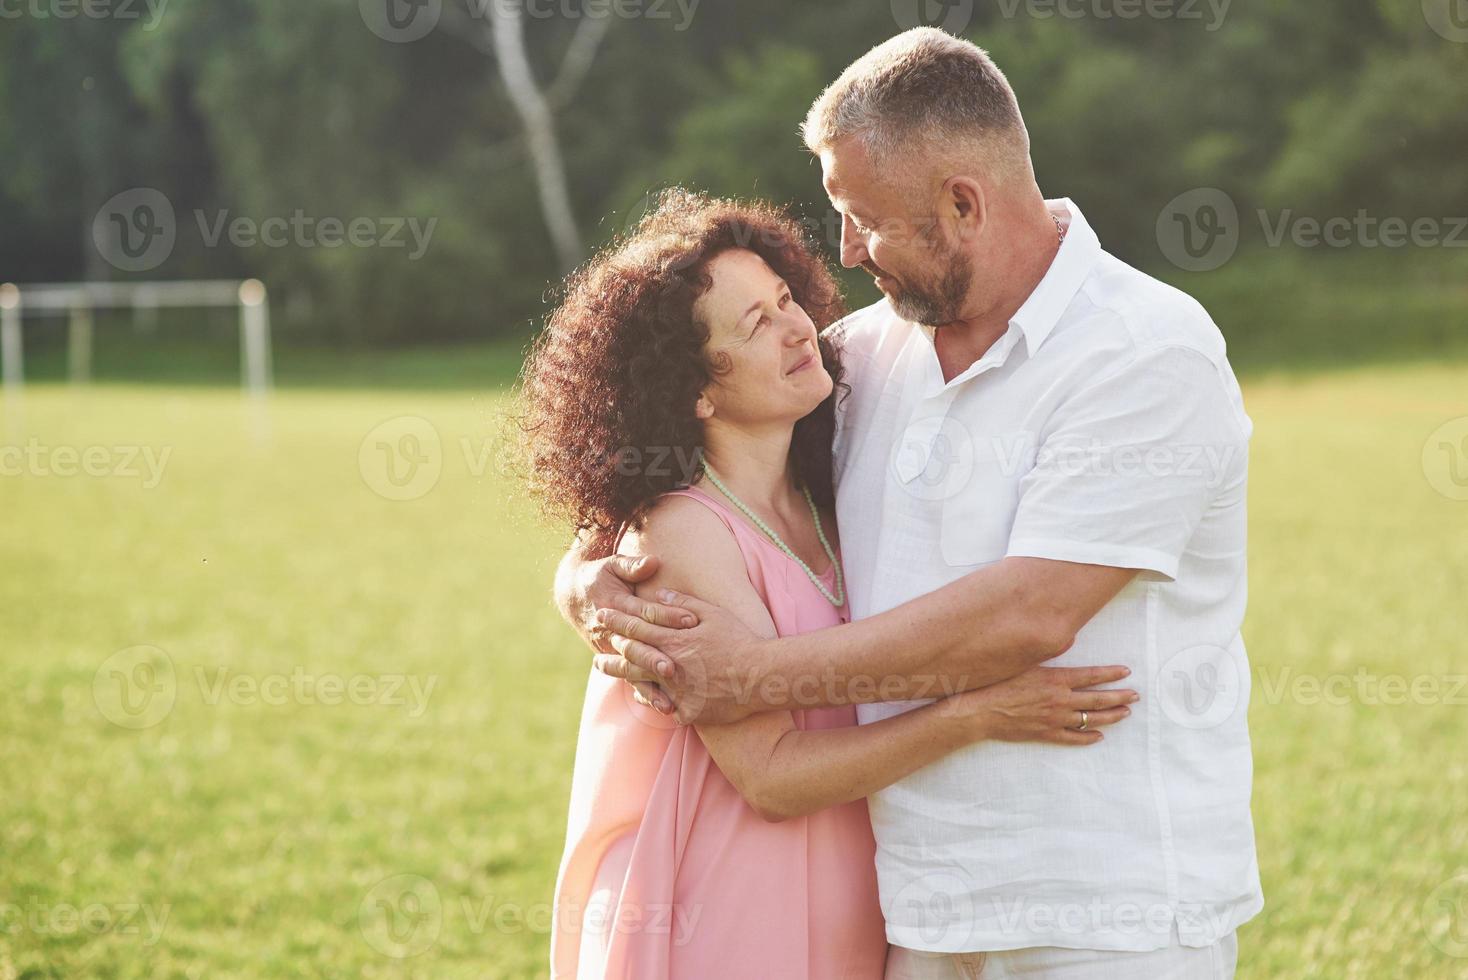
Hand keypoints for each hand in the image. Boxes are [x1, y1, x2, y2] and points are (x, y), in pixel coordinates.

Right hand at [562, 552, 697, 713]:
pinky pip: (633, 680)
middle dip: (654, 658)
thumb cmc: (599, 577)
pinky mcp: (618, 662)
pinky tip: (665, 709)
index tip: (691, 619)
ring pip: (633, 671)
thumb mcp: (612, 565)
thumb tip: (652, 562)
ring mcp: (613, 650)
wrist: (574, 596)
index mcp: (615, 605)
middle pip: (637, 646)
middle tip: (673, 668)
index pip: (646, 611)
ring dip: (650, 687)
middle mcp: (611, 632)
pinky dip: (647, 694)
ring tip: (669, 704)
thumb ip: (632, 565)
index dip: (668, 615)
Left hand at [592, 589, 766, 725]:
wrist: (761, 677)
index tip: (601, 614)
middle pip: (632, 655)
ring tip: (603, 668)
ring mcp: (677, 690)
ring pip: (641, 682)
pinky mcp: (688, 711)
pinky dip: (652, 700)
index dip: (617, 620)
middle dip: (611, 648)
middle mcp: (670, 665)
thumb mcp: (714, 614)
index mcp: (675, 639)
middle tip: (596, 644)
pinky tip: (640, 696)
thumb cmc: (741, 641)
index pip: (637, 627)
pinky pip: (664, 706)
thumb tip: (659, 594)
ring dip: (621, 674)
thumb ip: (684, 604)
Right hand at [945, 665, 1138, 744]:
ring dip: (1111, 716)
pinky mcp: (1046, 734)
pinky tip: (1098, 736)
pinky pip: (1073, 738)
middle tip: (1135, 695)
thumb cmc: (998, 683)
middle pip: (1097, 698)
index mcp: (1055, 679)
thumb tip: (1068, 638)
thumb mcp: (1023, 662)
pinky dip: (1087, 738)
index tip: (1126, 672)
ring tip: (1125, 713)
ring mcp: (1055, 719)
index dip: (1111, 674)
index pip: (1092, 676)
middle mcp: (1060, 700)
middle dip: (1119, 696)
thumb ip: (1047, 653)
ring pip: (1090, 719)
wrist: (981, 711)